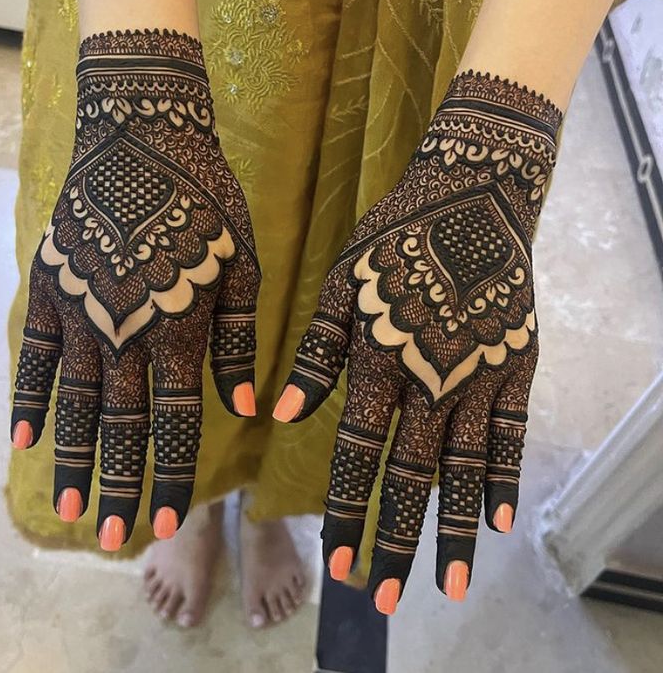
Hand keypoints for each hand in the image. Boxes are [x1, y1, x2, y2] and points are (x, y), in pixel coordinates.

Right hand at [10, 30, 259, 549]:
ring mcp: (80, 312)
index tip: (161, 520)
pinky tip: (24, 442)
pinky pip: (35, 357)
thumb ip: (239, 339)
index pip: (174, 419)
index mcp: (180, 328)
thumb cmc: (207, 200)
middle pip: (121, 424)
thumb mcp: (243, 265)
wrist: (144, 135)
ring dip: (73, 460)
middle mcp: (126, 331)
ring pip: (76, 403)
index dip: (169, 472)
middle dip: (119, 485)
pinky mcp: (48, 288)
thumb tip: (248, 407)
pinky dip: (30, 400)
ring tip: (70, 510)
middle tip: (113, 537)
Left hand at [274, 71, 560, 610]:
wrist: (469, 197)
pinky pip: (512, 433)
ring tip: (448, 584)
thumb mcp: (341, 284)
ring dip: (452, 530)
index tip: (340, 562)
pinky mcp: (515, 365)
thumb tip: (281, 417)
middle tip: (387, 599)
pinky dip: (505, 479)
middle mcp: (430, 381)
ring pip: (464, 469)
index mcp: (379, 361)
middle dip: (396, 540)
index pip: (358, 453)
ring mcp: (478, 376)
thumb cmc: (393, 239)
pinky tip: (499, 522)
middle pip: (411, 476)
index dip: (347, 509)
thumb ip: (314, 353)